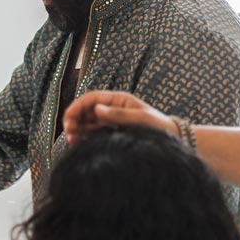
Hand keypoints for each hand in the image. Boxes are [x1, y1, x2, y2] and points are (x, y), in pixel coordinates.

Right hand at [62, 90, 176, 143]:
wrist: (171, 138)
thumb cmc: (158, 126)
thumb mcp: (140, 118)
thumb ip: (118, 114)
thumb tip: (97, 108)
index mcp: (118, 99)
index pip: (91, 98)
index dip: (77, 106)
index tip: (68, 118)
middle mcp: (112, 107)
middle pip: (86, 109)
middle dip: (74, 118)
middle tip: (68, 131)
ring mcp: (111, 119)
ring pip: (88, 120)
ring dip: (77, 127)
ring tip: (71, 139)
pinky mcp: (112, 131)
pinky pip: (94, 130)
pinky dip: (84, 135)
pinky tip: (79, 141)